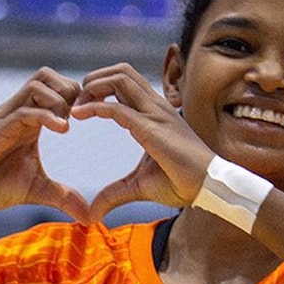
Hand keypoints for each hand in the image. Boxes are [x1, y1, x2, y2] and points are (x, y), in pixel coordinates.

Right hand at [0, 67, 89, 221]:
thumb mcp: (38, 190)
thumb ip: (63, 197)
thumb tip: (89, 216)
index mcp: (30, 120)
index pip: (55, 87)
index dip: (77, 96)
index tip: (91, 117)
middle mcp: (18, 112)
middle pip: (46, 75)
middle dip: (70, 89)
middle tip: (81, 115)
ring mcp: (5, 118)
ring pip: (36, 85)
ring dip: (59, 100)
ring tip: (67, 125)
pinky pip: (23, 112)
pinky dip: (46, 117)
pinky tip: (62, 131)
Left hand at [69, 63, 214, 220]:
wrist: (208, 187)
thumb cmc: (181, 183)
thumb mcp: (138, 187)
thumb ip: (114, 194)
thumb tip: (93, 213)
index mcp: (154, 113)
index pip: (125, 82)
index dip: (101, 87)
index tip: (80, 106)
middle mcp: (155, 106)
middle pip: (122, 71)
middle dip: (95, 78)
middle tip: (76, 101)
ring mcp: (154, 113)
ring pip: (120, 78)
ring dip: (93, 86)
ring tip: (76, 105)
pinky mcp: (151, 127)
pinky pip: (117, 108)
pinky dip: (94, 107)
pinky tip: (78, 115)